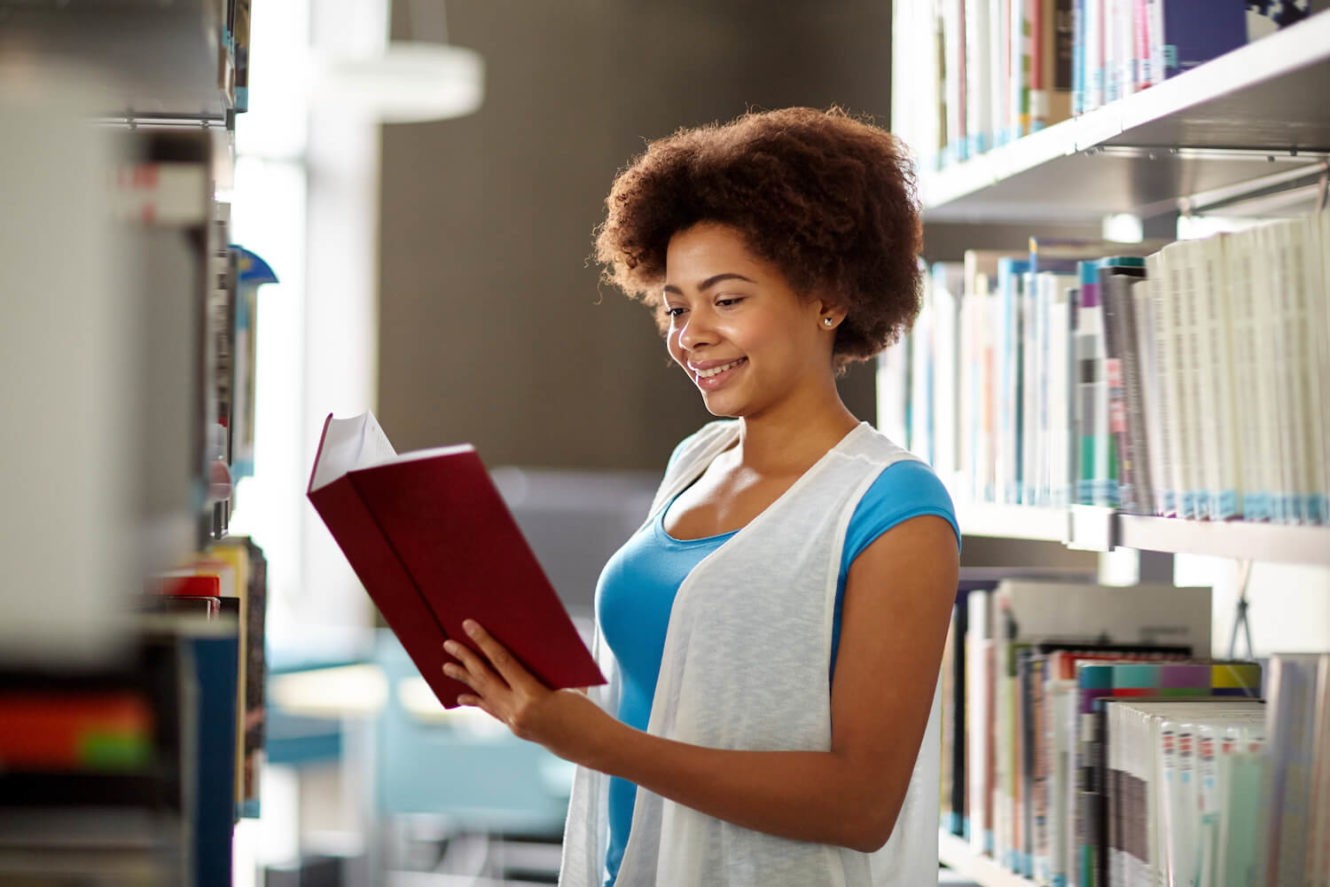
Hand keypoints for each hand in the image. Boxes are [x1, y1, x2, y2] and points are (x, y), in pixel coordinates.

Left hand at [442, 620, 610, 763]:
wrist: (591, 744)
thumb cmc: (585, 708)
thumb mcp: (567, 683)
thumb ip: (546, 667)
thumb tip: (529, 645)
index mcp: (533, 695)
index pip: (502, 662)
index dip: (484, 642)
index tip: (469, 626)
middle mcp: (518, 710)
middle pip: (486, 679)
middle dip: (466, 659)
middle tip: (447, 643)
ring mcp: (514, 722)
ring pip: (484, 695)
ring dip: (465, 679)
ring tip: (446, 667)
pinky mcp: (515, 728)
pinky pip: (491, 710)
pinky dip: (477, 700)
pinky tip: (463, 695)